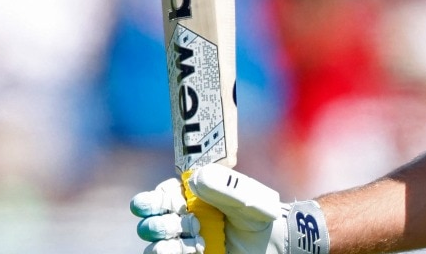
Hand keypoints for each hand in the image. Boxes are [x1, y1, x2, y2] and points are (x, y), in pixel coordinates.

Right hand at [130, 165, 329, 253]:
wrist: (274, 242)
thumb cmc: (258, 213)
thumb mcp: (246, 196)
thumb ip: (223, 186)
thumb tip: (194, 179)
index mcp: (191, 197)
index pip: (159, 196)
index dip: (152, 200)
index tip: (157, 203)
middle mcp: (182, 219)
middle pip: (151, 222)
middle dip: (161, 225)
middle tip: (188, 225)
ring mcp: (184, 242)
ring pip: (155, 246)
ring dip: (165, 245)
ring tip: (192, 242)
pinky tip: (193, 252)